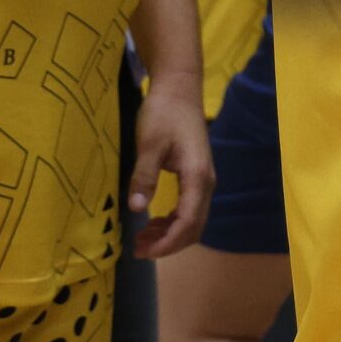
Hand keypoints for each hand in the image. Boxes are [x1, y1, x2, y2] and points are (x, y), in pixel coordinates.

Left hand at [129, 76, 213, 257]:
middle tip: (138, 249)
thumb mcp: (148, 145)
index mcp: (197, 176)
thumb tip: (136, 209)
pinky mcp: (196, 175)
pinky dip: (173, 221)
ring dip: (170, 234)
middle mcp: (205, 182)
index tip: (144, 252)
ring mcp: (202, 179)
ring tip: (142, 238)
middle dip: (169, 243)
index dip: (168, 242)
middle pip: (194, 226)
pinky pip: (189, 208)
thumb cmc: (163, 114)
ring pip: (193, 219)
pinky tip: (154, 221)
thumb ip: (143, 177)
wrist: (179, 90)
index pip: (188, 221)